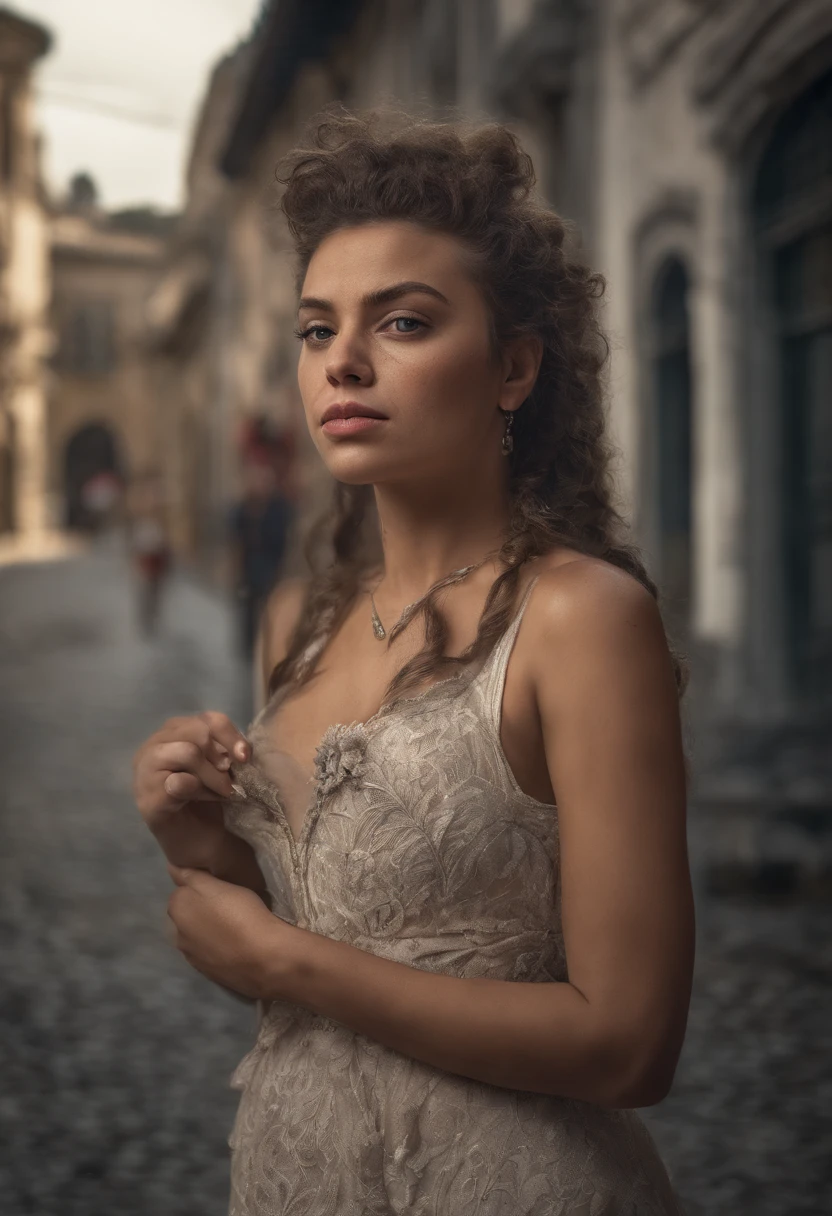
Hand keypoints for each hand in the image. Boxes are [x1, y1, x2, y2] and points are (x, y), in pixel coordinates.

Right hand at [133, 710, 249, 827]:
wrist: (198, 838)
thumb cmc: (207, 795)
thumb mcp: (219, 764)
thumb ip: (223, 748)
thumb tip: (239, 750)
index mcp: (172, 732)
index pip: (206, 720)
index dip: (231, 735)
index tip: (245, 757)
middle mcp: (153, 745)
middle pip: (198, 733)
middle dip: (221, 757)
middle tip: (230, 778)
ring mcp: (145, 771)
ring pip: (188, 753)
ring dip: (214, 775)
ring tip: (223, 791)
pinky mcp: (148, 797)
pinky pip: (180, 782)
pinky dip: (201, 791)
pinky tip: (205, 799)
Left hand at [167, 864, 292, 999]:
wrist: (264, 958)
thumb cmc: (241, 913)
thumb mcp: (219, 885)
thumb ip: (193, 876)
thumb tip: (171, 867)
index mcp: (177, 909)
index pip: (182, 890)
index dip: (202, 887)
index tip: (221, 888)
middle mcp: (177, 934)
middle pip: (187, 914)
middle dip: (201, 910)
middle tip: (228, 906)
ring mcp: (190, 956)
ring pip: (196, 935)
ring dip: (208, 930)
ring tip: (233, 927)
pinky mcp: (205, 973)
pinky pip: (207, 953)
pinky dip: (216, 948)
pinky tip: (234, 945)